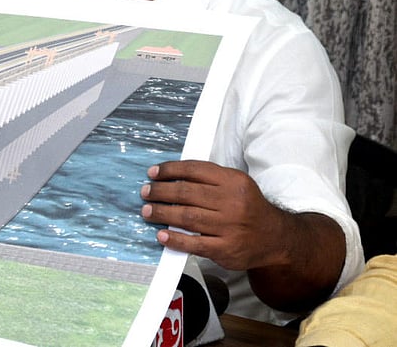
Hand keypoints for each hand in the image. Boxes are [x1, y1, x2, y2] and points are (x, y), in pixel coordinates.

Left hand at [139, 160, 288, 270]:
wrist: (276, 238)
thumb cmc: (249, 208)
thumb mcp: (236, 184)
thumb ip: (208, 179)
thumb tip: (171, 176)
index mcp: (233, 181)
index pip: (194, 170)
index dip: (170, 170)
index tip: (153, 173)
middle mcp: (232, 203)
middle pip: (187, 193)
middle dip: (161, 191)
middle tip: (146, 192)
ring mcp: (230, 228)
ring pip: (187, 217)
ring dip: (162, 213)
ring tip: (147, 211)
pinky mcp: (226, 250)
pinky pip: (195, 244)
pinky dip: (175, 239)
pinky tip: (161, 235)